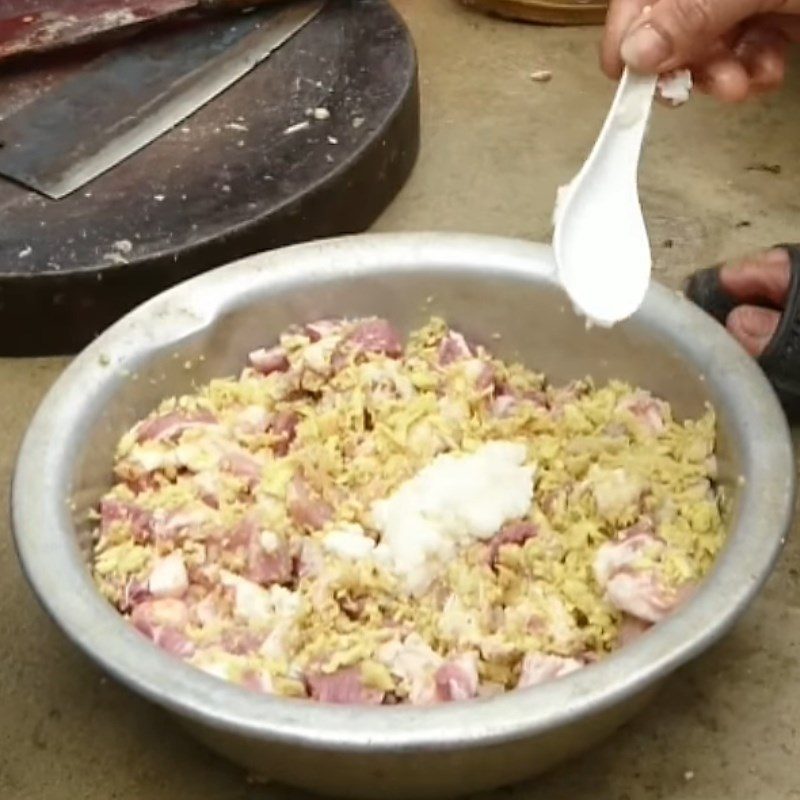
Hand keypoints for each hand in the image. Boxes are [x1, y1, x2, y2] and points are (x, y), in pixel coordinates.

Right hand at [601, 0, 799, 101]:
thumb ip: (694, 10)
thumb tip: (635, 52)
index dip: (626, 33)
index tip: (624, 77)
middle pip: (669, 25)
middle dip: (681, 63)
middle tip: (689, 88)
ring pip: (707, 44)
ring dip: (719, 76)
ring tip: (739, 85)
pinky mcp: (776, 14)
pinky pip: (745, 50)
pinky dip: (751, 71)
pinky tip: (765, 72)